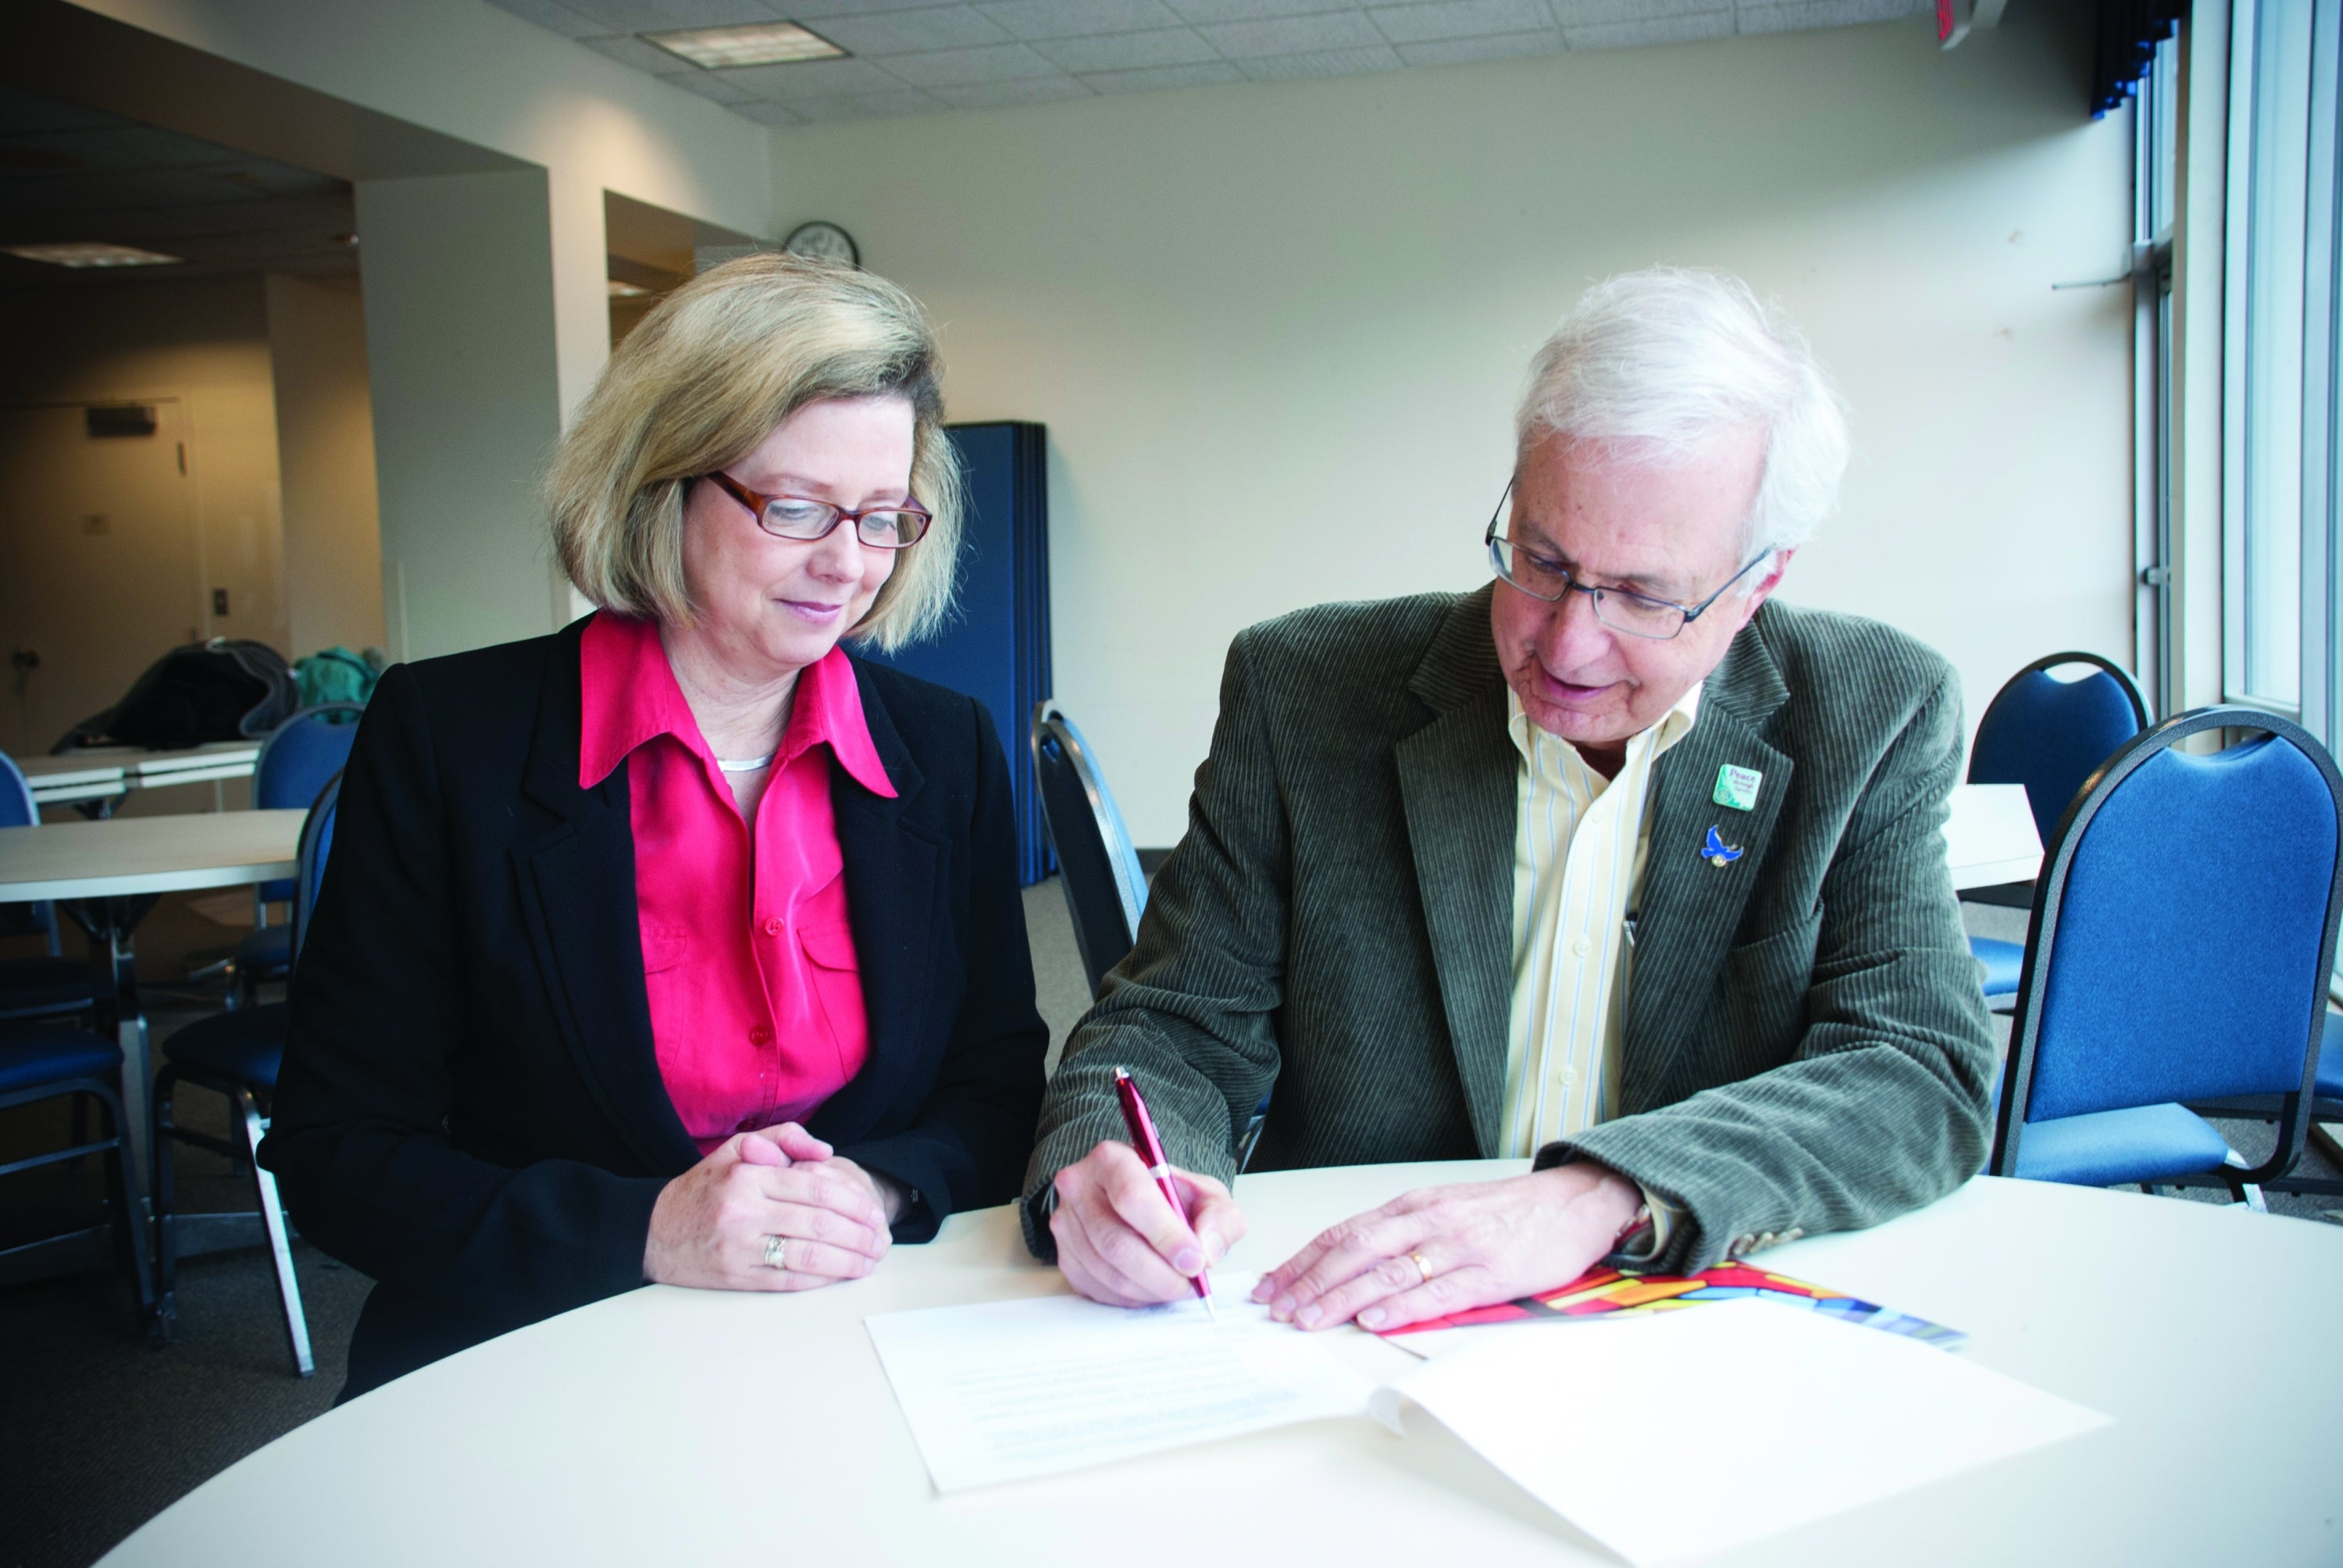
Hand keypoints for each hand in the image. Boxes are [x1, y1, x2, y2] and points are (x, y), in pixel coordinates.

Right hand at [643, 1122, 892, 1290]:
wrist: (653, 1232)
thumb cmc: (704, 1188)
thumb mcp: (736, 1149)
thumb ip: (784, 1139)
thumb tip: (826, 1152)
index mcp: (750, 1176)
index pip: (818, 1189)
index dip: (855, 1203)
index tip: (875, 1213)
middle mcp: (745, 1211)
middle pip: (820, 1223)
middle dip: (860, 1234)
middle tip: (882, 1240)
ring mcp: (740, 1247)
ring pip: (810, 1255)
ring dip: (849, 1260)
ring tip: (870, 1261)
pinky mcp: (737, 1277)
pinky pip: (790, 1280)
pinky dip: (822, 1279)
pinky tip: (842, 1275)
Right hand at [1049, 1139, 1247, 1307]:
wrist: (1142, 1206)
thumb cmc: (1173, 1198)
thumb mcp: (1208, 1196)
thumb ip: (1219, 1218)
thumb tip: (1207, 1251)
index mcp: (1112, 1159)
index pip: (1132, 1197)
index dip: (1166, 1235)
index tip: (1195, 1260)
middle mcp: (1079, 1188)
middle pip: (1116, 1242)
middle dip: (1161, 1273)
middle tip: (1191, 1283)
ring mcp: (1067, 1225)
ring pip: (1108, 1272)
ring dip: (1150, 1289)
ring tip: (1177, 1286)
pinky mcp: (1066, 1258)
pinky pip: (1099, 1289)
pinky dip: (1134, 1297)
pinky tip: (1153, 1288)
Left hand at [1253, 1163, 1641, 1331]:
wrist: (1571, 1202)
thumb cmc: (1506, 1212)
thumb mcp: (1445, 1211)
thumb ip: (1402, 1236)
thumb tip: (1349, 1269)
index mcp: (1412, 1206)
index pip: (1343, 1232)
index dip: (1303, 1259)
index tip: (1271, 1283)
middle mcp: (1427, 1220)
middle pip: (1354, 1250)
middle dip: (1309, 1280)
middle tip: (1277, 1307)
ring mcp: (1457, 1246)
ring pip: (1387, 1272)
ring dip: (1342, 1297)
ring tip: (1309, 1318)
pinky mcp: (1488, 1272)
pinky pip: (1437, 1291)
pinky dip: (1401, 1306)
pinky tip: (1373, 1318)